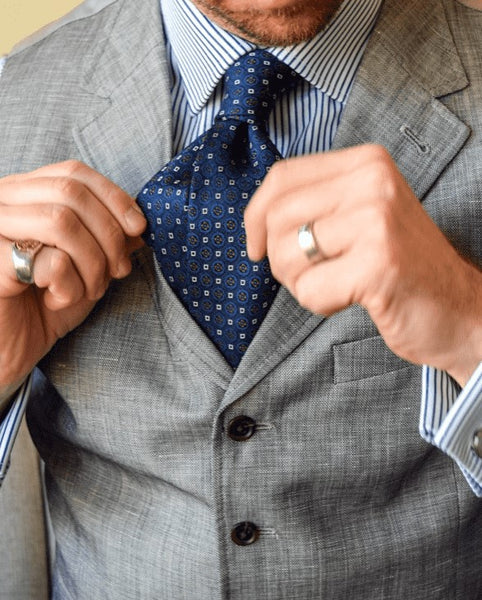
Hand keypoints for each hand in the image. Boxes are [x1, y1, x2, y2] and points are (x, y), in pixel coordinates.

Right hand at [0, 160, 145, 393]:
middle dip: (109, 235)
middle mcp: (1, 204)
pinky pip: (49, 261)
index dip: (114, 197)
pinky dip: (70, 286)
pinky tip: (58, 300)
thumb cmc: (42, 305)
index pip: (73, 172)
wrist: (7, 350)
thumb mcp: (84, 265)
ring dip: (92, 262)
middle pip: (71, 193)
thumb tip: (140, 222)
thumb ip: (107, 238)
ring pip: (61, 221)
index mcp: (21, 194)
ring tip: (89, 289)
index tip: (138, 229)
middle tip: (118, 271)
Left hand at [245, 144, 480, 385]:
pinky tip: (350, 298)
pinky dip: (319, 303)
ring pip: (286, 253)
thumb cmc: (400, 265)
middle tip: (307, 274)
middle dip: (278, 257)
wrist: (459, 307)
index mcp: (366, 163)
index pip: (282, 176)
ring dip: (299, 283)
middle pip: (276, 216)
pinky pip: (309, 289)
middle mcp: (372, 182)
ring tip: (335, 283)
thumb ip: (317, 203)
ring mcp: (377, 221)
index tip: (255, 246)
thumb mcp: (362, 215)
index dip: (255, 216)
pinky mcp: (378, 264)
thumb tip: (255, 218)